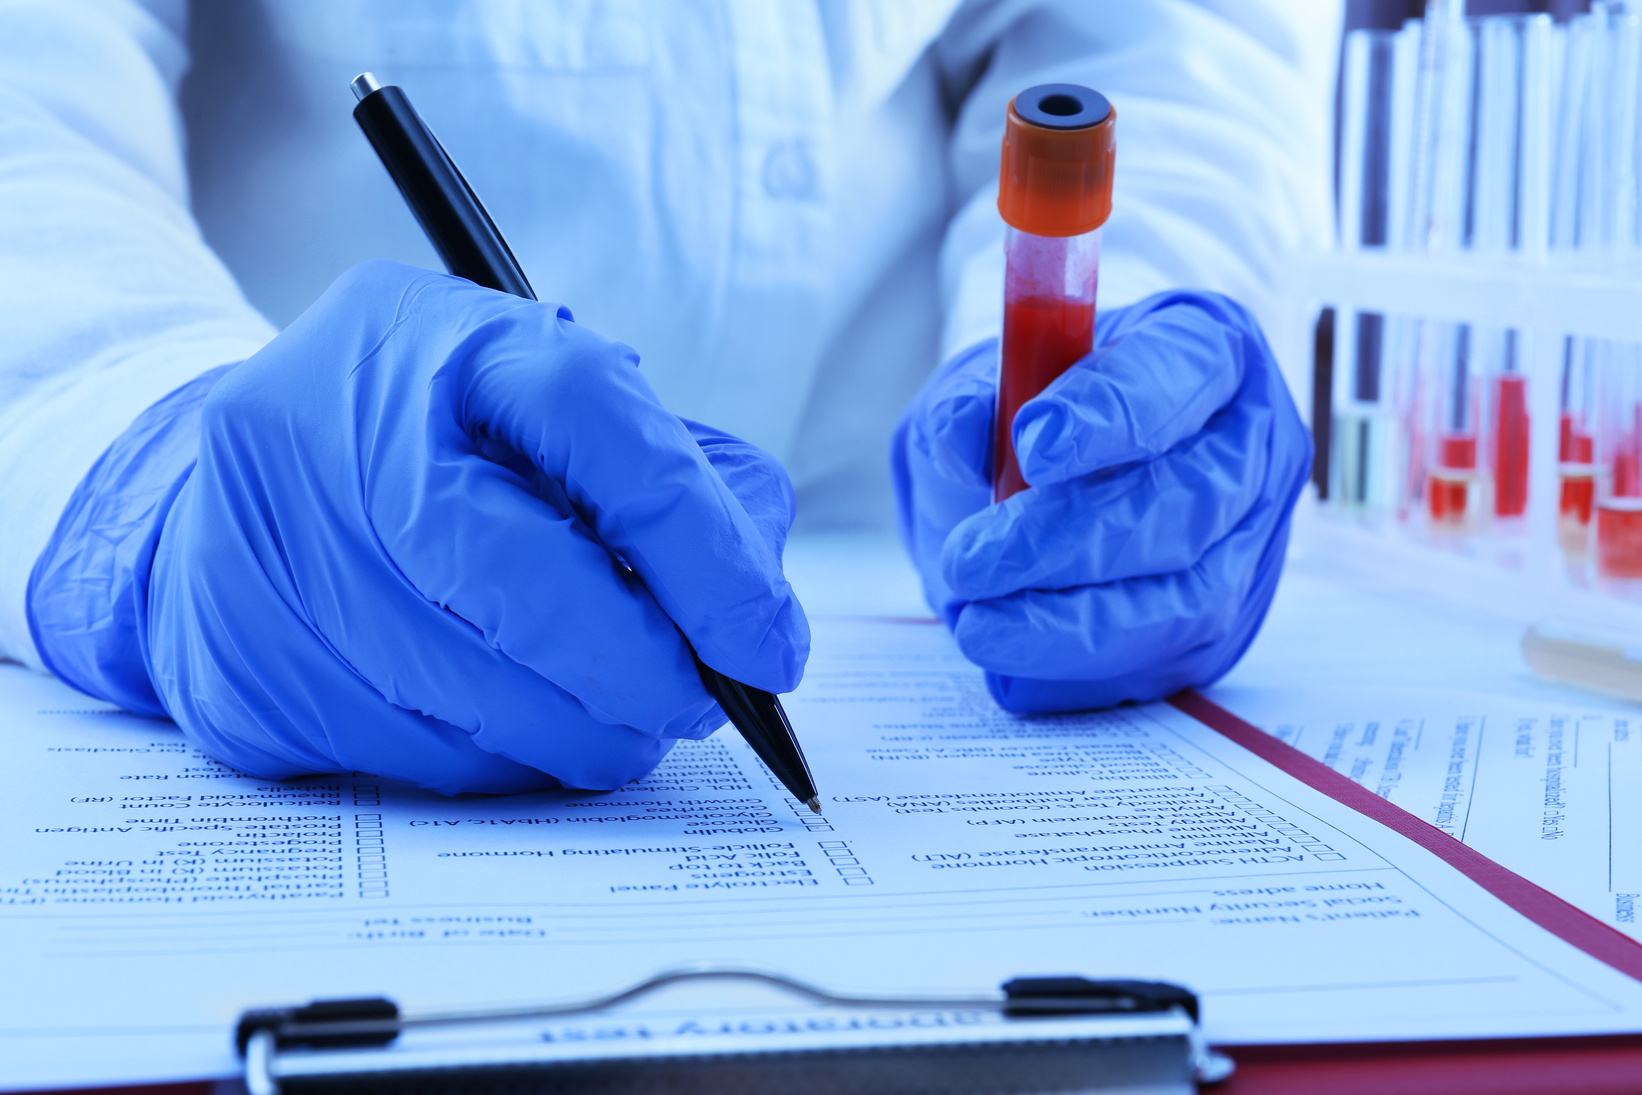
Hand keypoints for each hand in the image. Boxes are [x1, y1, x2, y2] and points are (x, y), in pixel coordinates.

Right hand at [30, 261, 807, 792]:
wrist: (235, 482)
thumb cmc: (441, 444)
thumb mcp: (559, 406)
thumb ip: (683, 480)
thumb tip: (758, 622)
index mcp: (438, 340)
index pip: (596, 422)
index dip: (703, 548)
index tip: (770, 648)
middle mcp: (331, 435)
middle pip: (529, 589)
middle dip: (645, 674)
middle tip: (699, 702)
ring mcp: (268, 561)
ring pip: (482, 709)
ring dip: (580, 731)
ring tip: (602, 704)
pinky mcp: (241, 678)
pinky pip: (417, 766)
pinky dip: (494, 759)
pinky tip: (498, 711)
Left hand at [891, 290, 1309, 712]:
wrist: (1036, 491)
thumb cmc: (1022, 418)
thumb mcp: (975, 389)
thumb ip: (963, 404)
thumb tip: (963, 434)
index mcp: (1205, 348)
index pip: (1181, 371)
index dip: (1112, 413)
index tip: (1032, 447)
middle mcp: (1252, 443)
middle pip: (1193, 495)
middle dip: (1073, 537)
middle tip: (971, 558)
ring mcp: (1250, 540)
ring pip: (1189, 591)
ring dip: (1073, 616)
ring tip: (974, 616)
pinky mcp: (1224, 621)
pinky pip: (1164, 654)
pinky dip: (1079, 658)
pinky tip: (1007, 648)